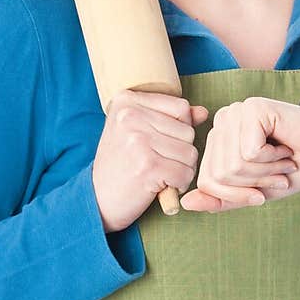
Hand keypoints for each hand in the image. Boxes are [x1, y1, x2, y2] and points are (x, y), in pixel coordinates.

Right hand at [92, 90, 210, 231]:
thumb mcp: (138, 132)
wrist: (96, 198)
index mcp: (127, 101)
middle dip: (182, 152)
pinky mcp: (147, 166)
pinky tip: (162, 186)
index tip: (160, 143)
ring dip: (182, 169)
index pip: (180, 107)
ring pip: (190, 152)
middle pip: (188, 131)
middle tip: (159, 163)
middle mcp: (130, 116)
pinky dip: (179, 184)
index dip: (180, 129)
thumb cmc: (119, 165)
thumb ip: (170, 118)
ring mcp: (138, 141)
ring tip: (160, 174)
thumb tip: (203, 112)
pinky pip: (185, 173)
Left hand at [179, 96, 299, 212]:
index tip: (262, 189)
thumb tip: (186, 203)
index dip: (237, 195)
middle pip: (220, 175)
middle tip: (278, 172)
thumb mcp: (253, 192)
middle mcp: (222, 122)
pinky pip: (249, 152)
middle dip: (254, 183)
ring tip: (282, 159)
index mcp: (218, 139)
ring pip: (234, 165)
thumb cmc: (292, 168)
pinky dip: (271, 158)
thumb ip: (220, 199)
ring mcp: (235, 113)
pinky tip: (284, 147)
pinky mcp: (251, 109)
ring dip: (266, 171)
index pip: (207, 181)